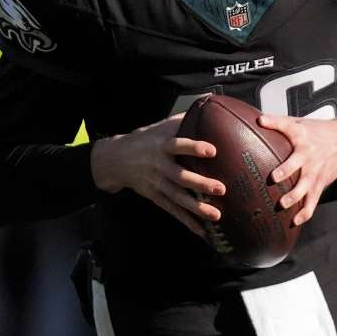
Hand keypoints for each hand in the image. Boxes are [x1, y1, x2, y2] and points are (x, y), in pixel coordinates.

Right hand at [90, 113, 225, 236]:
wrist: (116, 159)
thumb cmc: (147, 138)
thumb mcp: (161, 126)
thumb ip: (185, 119)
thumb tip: (210, 103)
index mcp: (162, 145)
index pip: (178, 145)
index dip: (194, 147)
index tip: (212, 150)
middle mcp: (159, 166)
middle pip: (180, 176)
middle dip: (200, 184)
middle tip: (221, 189)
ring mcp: (157, 183)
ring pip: (178, 198)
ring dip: (197, 208)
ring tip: (216, 216)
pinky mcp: (155, 196)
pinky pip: (172, 211)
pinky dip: (187, 222)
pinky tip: (202, 232)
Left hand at [258, 111, 336, 226]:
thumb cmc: (316, 131)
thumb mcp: (299, 122)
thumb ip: (278, 122)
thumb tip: (257, 120)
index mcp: (301, 137)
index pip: (287, 127)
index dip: (275, 125)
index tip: (262, 123)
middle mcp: (309, 155)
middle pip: (298, 165)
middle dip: (286, 172)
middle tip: (274, 179)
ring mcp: (316, 172)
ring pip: (306, 187)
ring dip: (295, 197)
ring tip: (282, 205)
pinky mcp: (321, 184)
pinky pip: (313, 201)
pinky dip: (305, 213)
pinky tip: (295, 221)